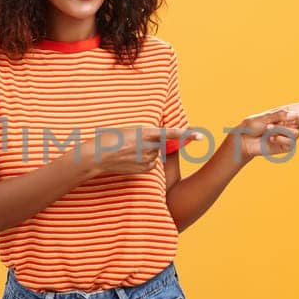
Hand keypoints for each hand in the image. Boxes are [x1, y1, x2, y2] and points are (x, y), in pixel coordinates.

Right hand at [71, 126, 201, 175]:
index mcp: (146, 133)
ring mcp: (146, 159)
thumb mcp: (130, 130)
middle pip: (160, 144)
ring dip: (147, 152)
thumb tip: (158, 140)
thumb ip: (147, 133)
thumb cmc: (111, 138)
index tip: (200, 136)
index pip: (170, 134)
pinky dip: (145, 161)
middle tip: (135, 142)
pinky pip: (151, 164)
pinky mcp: (144, 169)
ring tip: (129, 151)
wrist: (98, 156)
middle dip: (153, 143)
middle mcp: (149, 147)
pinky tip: (131, 159)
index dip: (186, 134)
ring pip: (155, 154)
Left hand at [231, 95, 298, 160]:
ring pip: (298, 132)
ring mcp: (292, 134)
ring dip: (283, 130)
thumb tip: (295, 116)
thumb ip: (280, 115)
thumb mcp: (264, 116)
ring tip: (270, 130)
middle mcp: (294, 121)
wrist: (245, 141)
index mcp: (291, 110)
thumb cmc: (252, 125)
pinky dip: (280, 139)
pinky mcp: (288, 145)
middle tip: (291, 119)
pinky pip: (291, 142)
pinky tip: (270, 138)